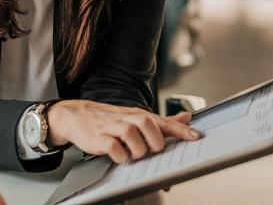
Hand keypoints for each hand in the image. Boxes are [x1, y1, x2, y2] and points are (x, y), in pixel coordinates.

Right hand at [47, 100, 201, 162]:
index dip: (180, 130)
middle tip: (151, 150)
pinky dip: (120, 155)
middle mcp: (128, 119)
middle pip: (148, 124)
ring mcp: (113, 128)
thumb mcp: (136, 117)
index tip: (195, 136)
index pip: (163, 121)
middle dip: (155, 141)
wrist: (78, 115)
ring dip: (137, 150)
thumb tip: (186, 118)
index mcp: (139, 115)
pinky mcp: (99, 138)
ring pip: (132, 136)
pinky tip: (120, 156)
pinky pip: (113, 147)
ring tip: (134, 154)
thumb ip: (162, 121)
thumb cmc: (110, 119)